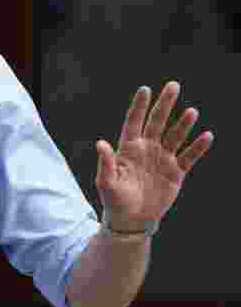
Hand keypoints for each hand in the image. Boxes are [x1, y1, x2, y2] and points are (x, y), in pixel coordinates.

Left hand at [96, 81, 212, 230]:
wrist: (131, 220)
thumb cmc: (114, 200)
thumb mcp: (107, 182)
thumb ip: (105, 163)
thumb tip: (100, 143)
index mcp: (128, 148)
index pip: (134, 122)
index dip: (140, 106)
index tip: (145, 89)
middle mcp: (147, 149)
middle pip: (157, 122)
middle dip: (165, 105)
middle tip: (173, 86)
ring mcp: (163, 159)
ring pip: (175, 136)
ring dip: (183, 124)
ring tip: (192, 111)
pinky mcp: (176, 172)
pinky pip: (189, 157)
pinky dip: (198, 147)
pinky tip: (207, 136)